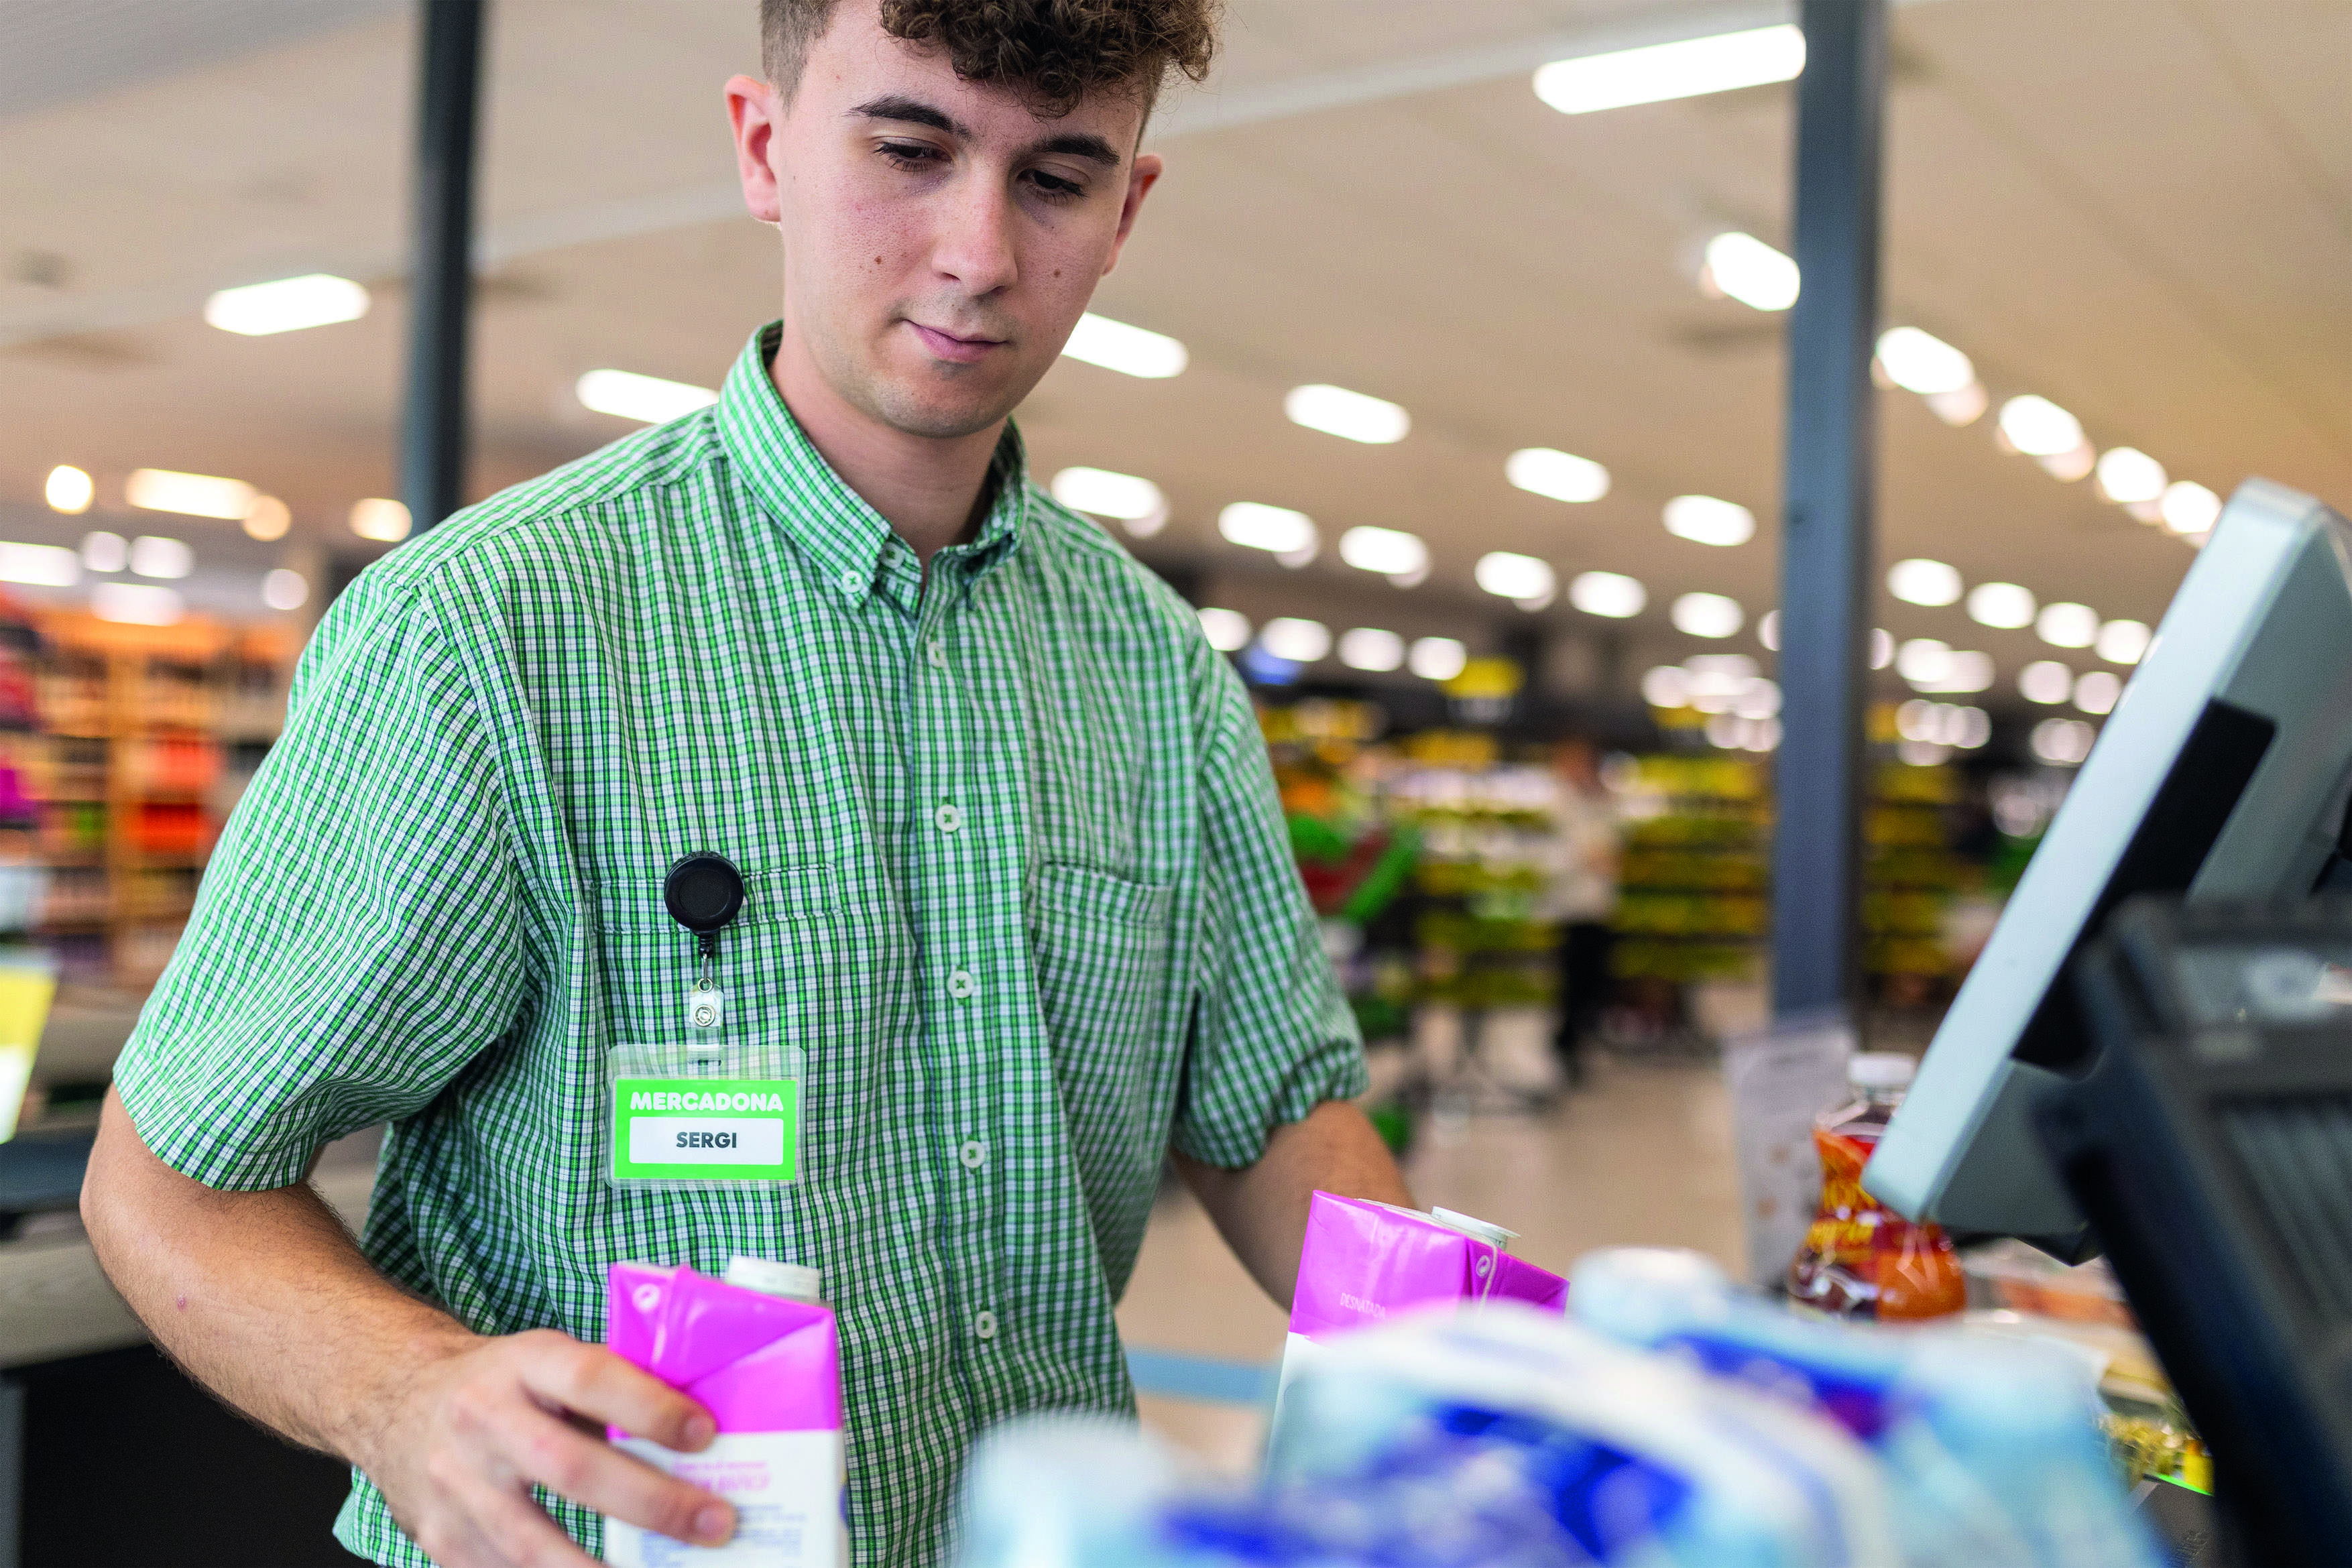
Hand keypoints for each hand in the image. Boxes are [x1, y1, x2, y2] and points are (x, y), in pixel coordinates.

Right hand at [353, 1326, 735, 1567]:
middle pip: (571, 1469)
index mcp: (522, 1364)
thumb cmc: (503, 1384)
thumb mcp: (547, 1361)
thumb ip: (609, 1390)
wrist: (394, 1401)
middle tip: (717, 1523)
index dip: (649, 1407)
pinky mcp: (440, 1539)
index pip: (590, 1379)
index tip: (706, 1434)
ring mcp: (455, 1487)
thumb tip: (704, 1435)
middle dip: (652, 1503)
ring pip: (532, 1545)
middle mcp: (482, 1422)